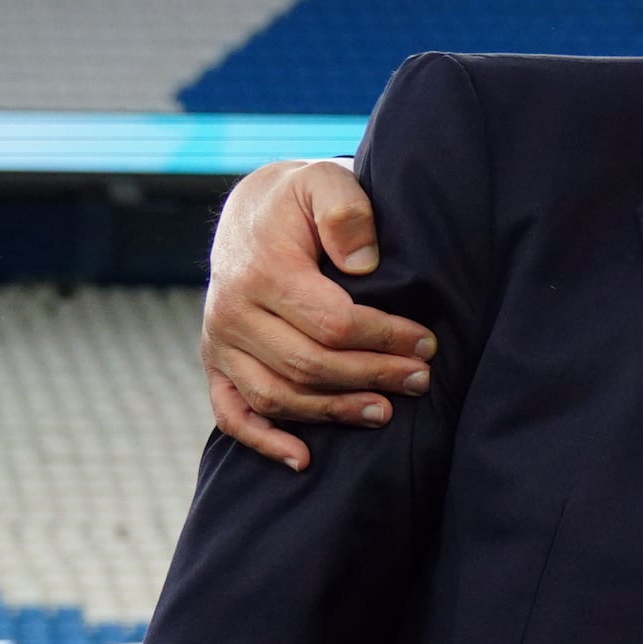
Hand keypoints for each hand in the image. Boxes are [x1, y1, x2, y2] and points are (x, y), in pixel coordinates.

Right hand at [204, 160, 426, 470]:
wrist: (255, 210)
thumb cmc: (302, 199)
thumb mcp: (325, 183)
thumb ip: (346, 212)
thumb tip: (364, 263)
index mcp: (261, 271)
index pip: (332, 324)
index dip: (385, 339)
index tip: (426, 343)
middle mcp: (231, 312)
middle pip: (310, 365)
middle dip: (372, 376)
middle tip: (420, 379)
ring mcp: (219, 342)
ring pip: (278, 396)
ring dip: (334, 412)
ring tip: (386, 412)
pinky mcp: (216, 363)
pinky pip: (231, 413)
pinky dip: (264, 441)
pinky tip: (305, 460)